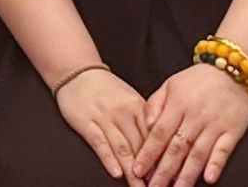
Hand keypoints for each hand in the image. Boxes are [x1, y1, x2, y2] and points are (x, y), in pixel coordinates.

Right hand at [49, 66, 152, 180]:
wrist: (77, 71)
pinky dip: (109, 159)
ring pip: (123, 149)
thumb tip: (162, 146)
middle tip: (158, 186)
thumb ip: (145, 121)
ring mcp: (104, 118)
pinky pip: (100, 143)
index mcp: (138, 107)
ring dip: (133, 172)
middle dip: (150, 171)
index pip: (154, 138)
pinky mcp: (86, 123)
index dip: (162, 159)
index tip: (170, 176)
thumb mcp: (131, 99)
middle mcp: (124, 113)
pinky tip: (116, 172)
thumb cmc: (106, 88)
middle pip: (141, 147)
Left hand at [133, 57, 247, 186]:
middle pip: (176, 149)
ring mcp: (215, 125)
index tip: (137, 170)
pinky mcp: (233, 131)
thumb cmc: (198, 80)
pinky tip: (209, 178)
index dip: (147, 154)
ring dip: (187, 175)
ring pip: (198, 154)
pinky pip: (224, 150)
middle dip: (163, 172)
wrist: (233, 69)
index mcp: (177, 105)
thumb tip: (145, 125)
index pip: (158, 134)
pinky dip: (216, 164)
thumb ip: (155, 104)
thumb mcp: (171, 84)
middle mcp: (194, 117)